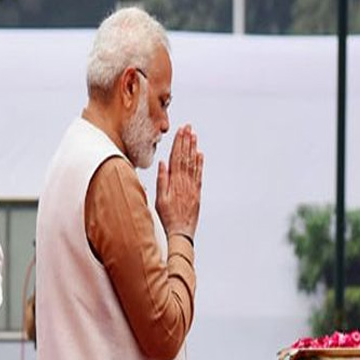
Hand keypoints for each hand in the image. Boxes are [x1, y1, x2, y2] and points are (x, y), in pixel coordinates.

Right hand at [155, 124, 202, 238]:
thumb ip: (162, 180)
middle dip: (186, 141)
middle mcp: (184, 182)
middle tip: (188, 127)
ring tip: (194, 135)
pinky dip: (200, 163)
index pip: (176, 157)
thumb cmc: (167, 217)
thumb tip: (163, 163)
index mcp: (174, 182)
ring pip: (193, 163)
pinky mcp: (197, 192)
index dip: (179, 143)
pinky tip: (200, 154)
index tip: (180, 132)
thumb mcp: (159, 199)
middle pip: (185, 157)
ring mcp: (192, 186)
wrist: (181, 232)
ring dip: (193, 148)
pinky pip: (199, 174)